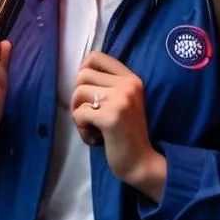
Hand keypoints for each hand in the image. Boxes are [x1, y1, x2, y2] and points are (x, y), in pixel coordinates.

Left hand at [71, 52, 165, 199]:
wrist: (142, 163)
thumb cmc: (127, 133)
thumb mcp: (123, 101)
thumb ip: (108, 85)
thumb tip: (80, 72)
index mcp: (131, 78)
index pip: (96, 56)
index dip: (82, 71)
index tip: (86, 91)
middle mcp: (127, 85)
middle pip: (82, 75)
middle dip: (77, 97)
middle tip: (87, 115)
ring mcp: (120, 100)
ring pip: (78, 93)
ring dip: (77, 113)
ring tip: (91, 127)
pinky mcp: (111, 117)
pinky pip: (79, 114)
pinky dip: (81, 128)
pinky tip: (93, 138)